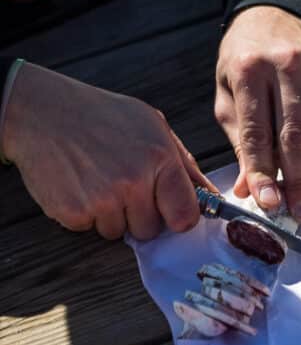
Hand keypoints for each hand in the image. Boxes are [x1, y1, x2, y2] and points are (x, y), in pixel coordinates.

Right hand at [1, 63, 216, 239]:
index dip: (179, 216)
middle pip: (151, 230)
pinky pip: (89, 229)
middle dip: (141, 214)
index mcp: (159, 159)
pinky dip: (85, 213)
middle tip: (123, 183)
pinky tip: (79, 184)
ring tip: (98, 178)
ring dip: (111, 214)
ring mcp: (101, 200)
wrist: (44, 112)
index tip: (171, 210)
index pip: (185, 216)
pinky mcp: (73, 213)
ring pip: (119, 232)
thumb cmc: (102, 116)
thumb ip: (184, 165)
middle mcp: (132, 182)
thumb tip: (211, 197)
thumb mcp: (153, 126)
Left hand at [215, 6, 300, 224]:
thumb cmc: (242, 62)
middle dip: (298, 180)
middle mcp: (285, 66)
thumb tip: (248, 190)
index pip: (257, 132)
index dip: (263, 172)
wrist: (271, 13)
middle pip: (295, 134)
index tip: (268, 205)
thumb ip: (239, 141)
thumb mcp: (228, 96)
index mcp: (249, 71)